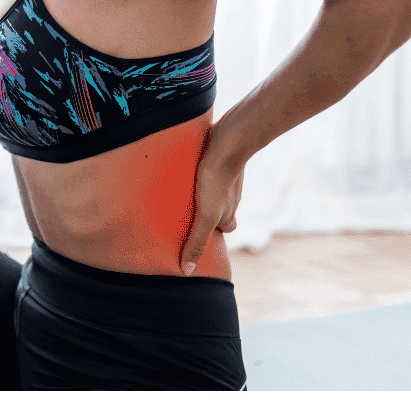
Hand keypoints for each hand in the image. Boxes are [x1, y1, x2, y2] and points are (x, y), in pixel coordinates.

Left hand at [179, 128, 245, 274]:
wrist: (230, 140)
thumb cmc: (218, 178)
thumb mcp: (205, 215)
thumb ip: (197, 241)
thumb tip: (187, 271)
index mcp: (229, 212)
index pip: (222, 229)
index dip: (208, 233)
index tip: (193, 235)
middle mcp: (230, 196)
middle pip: (218, 209)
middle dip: (202, 213)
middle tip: (183, 214)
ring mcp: (225, 176)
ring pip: (212, 189)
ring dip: (199, 193)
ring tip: (180, 193)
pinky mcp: (217, 159)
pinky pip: (208, 169)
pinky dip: (198, 173)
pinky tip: (184, 170)